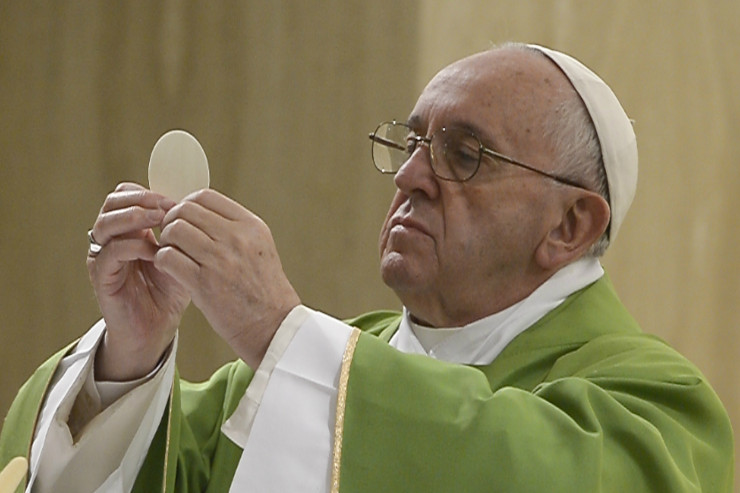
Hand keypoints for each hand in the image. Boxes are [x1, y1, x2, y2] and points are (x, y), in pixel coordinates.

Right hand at [87, 183, 189, 380]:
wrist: (157, 328)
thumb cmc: (170, 291)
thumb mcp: (183, 254)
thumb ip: (184, 231)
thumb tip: (200, 205)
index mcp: (130, 228)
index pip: (128, 194)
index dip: (151, 192)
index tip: (177, 199)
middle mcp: (112, 238)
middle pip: (113, 202)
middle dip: (141, 199)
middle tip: (167, 206)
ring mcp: (104, 256)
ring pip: (105, 223)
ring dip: (134, 217)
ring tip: (160, 220)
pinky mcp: (102, 277)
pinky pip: (109, 252)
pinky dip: (132, 246)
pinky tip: (155, 251)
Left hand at [154, 189, 299, 367]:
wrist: (273, 325)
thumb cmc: (264, 290)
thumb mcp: (259, 248)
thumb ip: (234, 228)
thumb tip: (197, 212)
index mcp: (251, 226)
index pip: (205, 196)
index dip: (187, 204)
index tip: (183, 219)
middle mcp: (237, 238)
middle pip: (186, 210)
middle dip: (172, 221)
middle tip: (173, 238)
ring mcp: (220, 259)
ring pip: (174, 230)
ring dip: (166, 241)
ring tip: (173, 254)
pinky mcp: (204, 283)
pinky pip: (168, 257)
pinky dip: (163, 261)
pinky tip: (171, 269)